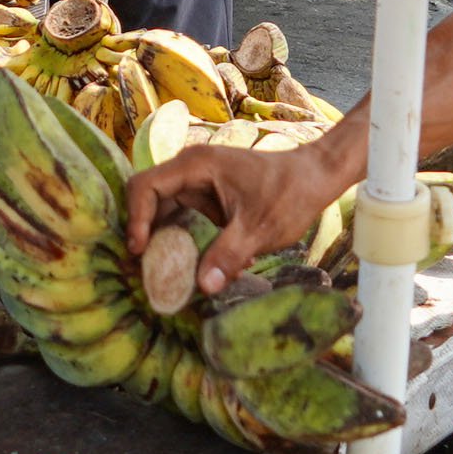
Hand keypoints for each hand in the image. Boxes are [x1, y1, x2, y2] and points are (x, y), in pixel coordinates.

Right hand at [125, 142, 346, 295]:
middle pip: (148, 199)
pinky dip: (179, 240)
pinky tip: (185, 265)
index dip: (136, 219)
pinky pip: (183, 218)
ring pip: (163, 211)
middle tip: (140, 269)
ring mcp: (198, 184)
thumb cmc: (290, 192)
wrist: (316, 177)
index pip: (145, 187)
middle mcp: (190, 171)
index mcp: (195, 166)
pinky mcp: (208, 198)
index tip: (139, 250)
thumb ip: (229, 254)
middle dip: (142, 233)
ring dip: (159, 240)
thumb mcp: (260, 227)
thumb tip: (203, 287)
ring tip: (156, 273)